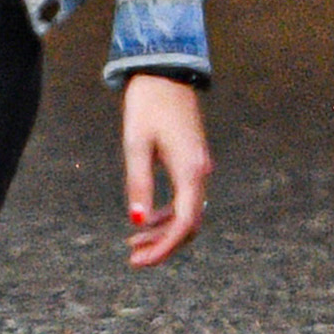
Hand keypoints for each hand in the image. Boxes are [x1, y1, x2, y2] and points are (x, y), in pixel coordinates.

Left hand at [120, 73, 209, 267]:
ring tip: (133, 243)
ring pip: (187, 213)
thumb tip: (136, 222)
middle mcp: (200, 172)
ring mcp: (198, 166)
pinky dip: (167, 214)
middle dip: (163, 245)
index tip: (140, 261)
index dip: (164, 248)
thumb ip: (138, 183)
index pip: (184, 223)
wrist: (164, 72)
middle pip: (189, 223)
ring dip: (163, 231)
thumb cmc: (148, 104)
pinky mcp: (191, 161)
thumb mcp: (136, 144)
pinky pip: (184, 198)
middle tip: (133, 258)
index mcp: (189, 170)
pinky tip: (146, 219)